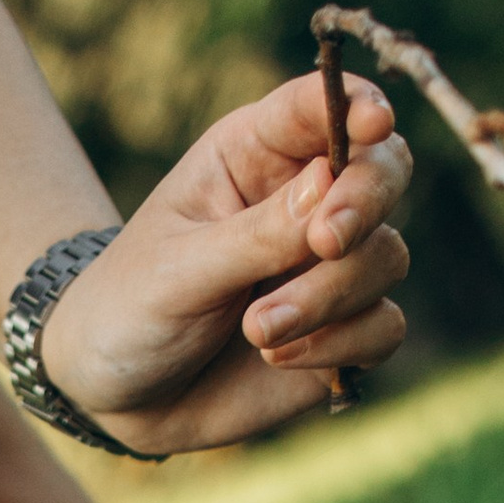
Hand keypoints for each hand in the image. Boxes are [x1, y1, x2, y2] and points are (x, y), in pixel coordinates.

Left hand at [33, 72, 412, 454]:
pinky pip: (383, 327)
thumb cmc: (133, 310)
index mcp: (253, 155)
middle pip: (383, 170)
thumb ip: (255, 233)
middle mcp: (303, 201)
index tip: (373, 124)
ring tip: (257, 331)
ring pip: (385, 256)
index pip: (320, 106)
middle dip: (365, 202)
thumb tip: (329, 183)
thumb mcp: (179, 270)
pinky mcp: (342, 330)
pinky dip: (340, 345)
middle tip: (324, 243)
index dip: (359, 105)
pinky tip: (277, 357)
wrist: (118, 397)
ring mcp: (328, 267)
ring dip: (329, 296)